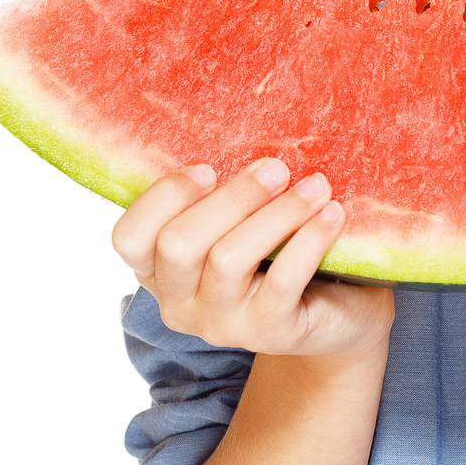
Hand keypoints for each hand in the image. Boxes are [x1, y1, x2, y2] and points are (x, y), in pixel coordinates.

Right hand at [111, 157, 395, 358]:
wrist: (336, 313)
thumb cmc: (277, 250)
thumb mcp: (239, 222)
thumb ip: (222, 193)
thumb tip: (243, 131)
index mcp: (159, 269)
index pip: (128, 238)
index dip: (163, 198)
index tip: (209, 168)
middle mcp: (179, 303)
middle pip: (178, 244)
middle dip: (230, 197)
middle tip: (276, 167)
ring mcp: (222, 324)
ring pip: (227, 260)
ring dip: (277, 213)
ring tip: (316, 186)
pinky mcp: (271, 333)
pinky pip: (283, 281)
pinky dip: (309, 240)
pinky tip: (332, 213)